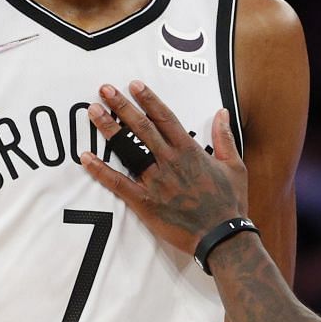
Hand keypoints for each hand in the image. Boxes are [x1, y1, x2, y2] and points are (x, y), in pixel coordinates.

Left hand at [81, 81, 248, 256]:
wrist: (222, 237)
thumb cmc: (230, 204)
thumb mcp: (235, 166)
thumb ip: (225, 137)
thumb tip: (221, 112)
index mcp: (190, 151)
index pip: (165, 118)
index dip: (148, 100)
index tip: (134, 85)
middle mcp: (170, 161)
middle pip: (141, 127)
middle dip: (122, 106)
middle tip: (104, 90)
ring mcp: (156, 181)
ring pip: (128, 149)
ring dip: (109, 129)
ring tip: (93, 112)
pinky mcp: (145, 202)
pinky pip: (118, 183)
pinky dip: (101, 170)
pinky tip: (85, 158)